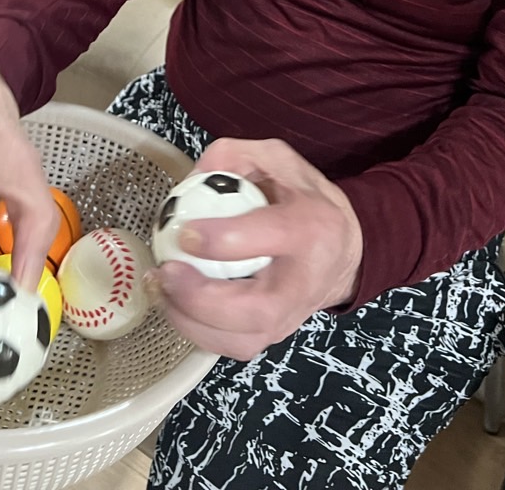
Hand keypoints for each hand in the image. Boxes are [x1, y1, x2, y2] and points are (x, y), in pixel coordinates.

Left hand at [152, 138, 362, 359]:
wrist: (344, 253)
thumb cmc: (307, 202)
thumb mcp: (279, 160)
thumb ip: (234, 157)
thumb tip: (190, 178)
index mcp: (308, 229)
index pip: (265, 238)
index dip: (220, 240)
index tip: (185, 231)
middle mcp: (301, 282)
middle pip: (252, 309)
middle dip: (199, 298)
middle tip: (165, 272)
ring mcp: (288, 319)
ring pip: (237, 340)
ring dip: (188, 319)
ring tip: (160, 287)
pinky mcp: (272, 337)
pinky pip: (228, 347)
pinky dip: (195, 331)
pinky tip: (174, 303)